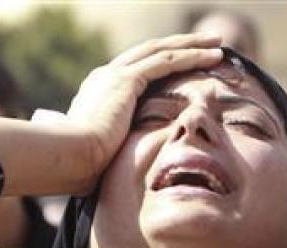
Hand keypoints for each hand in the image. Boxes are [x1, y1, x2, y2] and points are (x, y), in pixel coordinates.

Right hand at [66, 33, 222, 174]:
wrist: (69, 157)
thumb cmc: (80, 165)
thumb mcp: (97, 152)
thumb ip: (110, 148)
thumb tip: (116, 163)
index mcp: (95, 93)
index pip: (132, 71)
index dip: (157, 66)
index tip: (178, 68)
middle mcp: (104, 77)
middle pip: (147, 53)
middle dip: (177, 47)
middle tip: (205, 44)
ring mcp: (114, 76)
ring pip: (160, 51)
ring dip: (191, 46)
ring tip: (217, 44)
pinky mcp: (126, 80)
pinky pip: (167, 61)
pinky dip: (192, 55)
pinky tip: (214, 56)